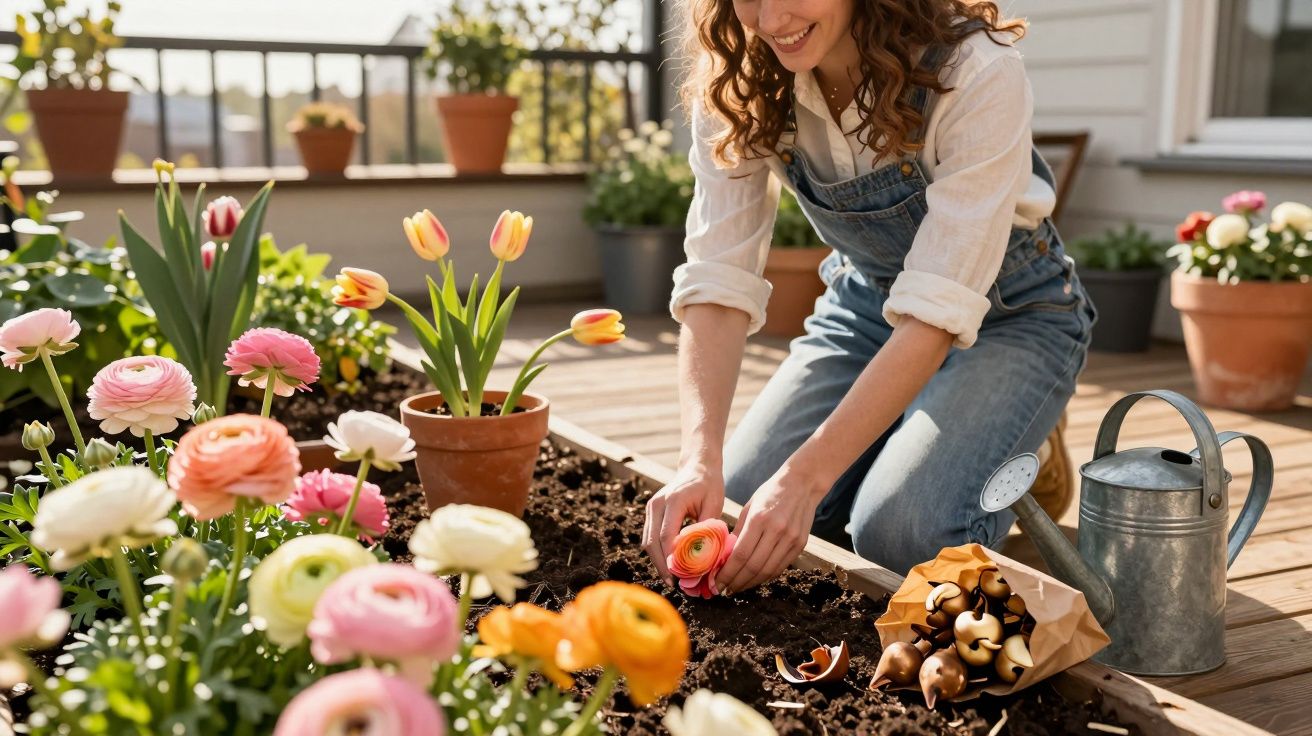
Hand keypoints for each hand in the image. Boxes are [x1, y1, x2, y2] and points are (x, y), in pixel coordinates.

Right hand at [643, 462, 725, 585]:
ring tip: (671, 578)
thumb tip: (704, 559)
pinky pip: (649, 536)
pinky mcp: (650, 512)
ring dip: (657, 561)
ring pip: (647, 541)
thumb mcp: (715, 505)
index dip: (671, 560)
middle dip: (661, 565)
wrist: (697, 466)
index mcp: (673, 501)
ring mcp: (651, 507)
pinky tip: (669, 564)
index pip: (666, 537)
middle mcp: (657, 504)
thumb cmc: (709, 484)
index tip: (681, 577)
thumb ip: (707, 530)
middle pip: (652, 542)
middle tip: (673, 583)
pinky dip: (657, 552)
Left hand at [716, 466, 823, 594]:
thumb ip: (738, 531)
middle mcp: (777, 531)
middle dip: (736, 582)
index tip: (717, 582)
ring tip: (737, 588)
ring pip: (768, 571)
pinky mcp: (800, 544)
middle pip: (754, 567)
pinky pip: (780, 567)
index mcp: (759, 519)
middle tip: (724, 590)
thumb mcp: (749, 507)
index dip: (728, 573)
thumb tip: (724, 556)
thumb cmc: (771, 492)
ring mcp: (791, 539)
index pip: (741, 554)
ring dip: (750, 583)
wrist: (803, 484)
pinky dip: (765, 577)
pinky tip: (754, 579)